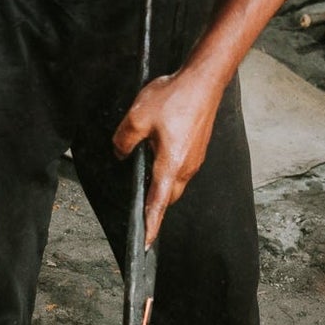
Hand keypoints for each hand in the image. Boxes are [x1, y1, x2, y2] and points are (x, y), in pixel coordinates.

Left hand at [112, 67, 223, 245]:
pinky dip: (168, 168)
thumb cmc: (175, 97)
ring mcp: (194, 158)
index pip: (157, 205)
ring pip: (174, 182)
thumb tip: (121, 153)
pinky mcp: (197, 148)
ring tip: (145, 169)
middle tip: (139, 201)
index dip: (150, 226)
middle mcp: (186, 167)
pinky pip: (180, 168)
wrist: (204, 79)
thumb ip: (124, 141)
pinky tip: (158, 151)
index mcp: (171, 166)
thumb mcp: (137, 118)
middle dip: (153, 202)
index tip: (145, 245)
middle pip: (167, 197)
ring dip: (160, 182)